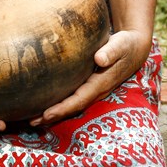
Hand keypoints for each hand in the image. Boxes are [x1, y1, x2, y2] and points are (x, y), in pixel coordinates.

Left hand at [29, 30, 151, 125]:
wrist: (135, 47)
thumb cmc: (126, 44)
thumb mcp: (121, 44)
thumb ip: (111, 51)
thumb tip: (99, 59)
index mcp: (102, 83)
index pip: (79, 100)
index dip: (62, 108)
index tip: (46, 114)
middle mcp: (97, 90)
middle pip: (72, 108)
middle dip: (53, 116)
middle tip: (31, 121)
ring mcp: (93, 89)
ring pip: (71, 105)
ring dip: (53, 113)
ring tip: (33, 119)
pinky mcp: (89, 85)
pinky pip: (72, 98)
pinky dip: (59, 103)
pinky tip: (44, 104)